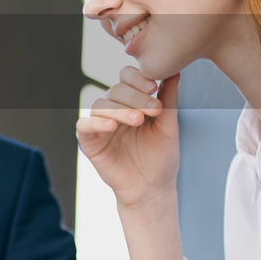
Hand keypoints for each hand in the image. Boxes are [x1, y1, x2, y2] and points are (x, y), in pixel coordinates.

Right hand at [78, 68, 180, 210]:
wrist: (152, 188)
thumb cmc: (161, 157)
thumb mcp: (168, 125)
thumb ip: (169, 98)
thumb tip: (176, 71)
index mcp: (132, 101)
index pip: (127, 78)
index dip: (138, 78)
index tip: (154, 87)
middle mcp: (114, 109)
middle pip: (115, 89)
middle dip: (134, 97)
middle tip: (152, 109)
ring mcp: (100, 124)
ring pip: (101, 104)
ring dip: (120, 109)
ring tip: (138, 120)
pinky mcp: (89, 141)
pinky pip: (84, 125)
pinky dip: (96, 122)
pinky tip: (112, 126)